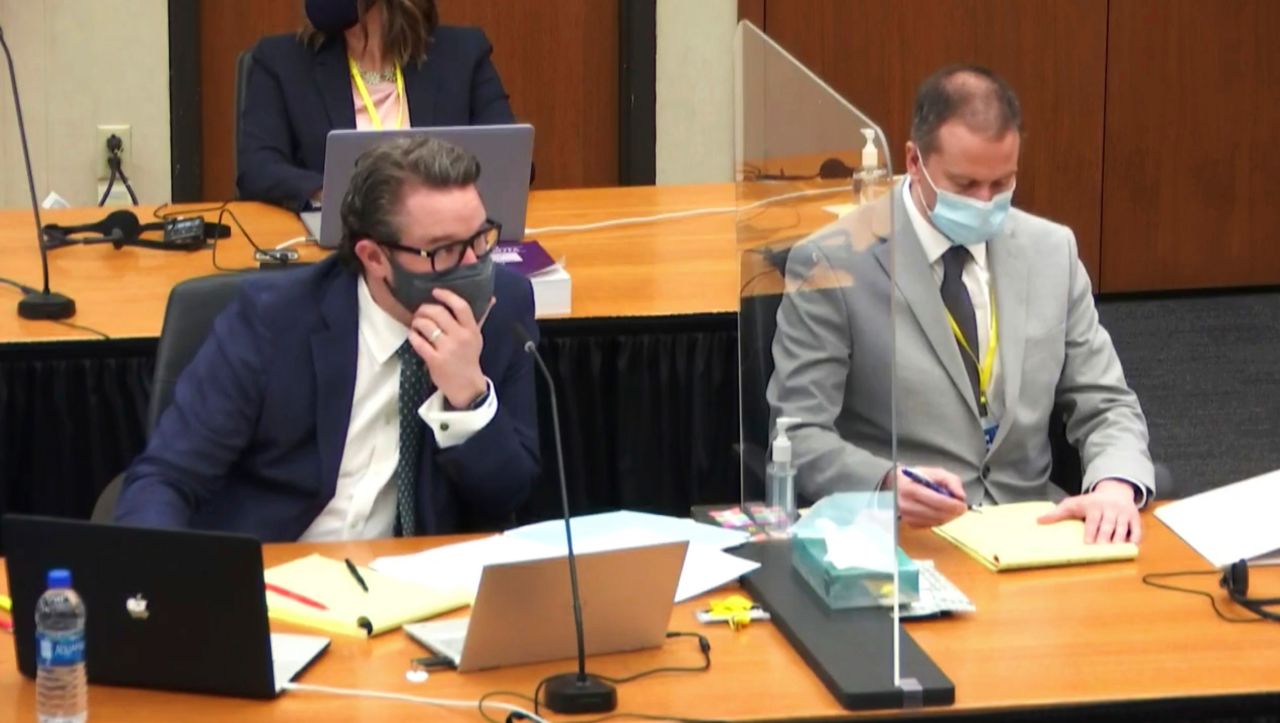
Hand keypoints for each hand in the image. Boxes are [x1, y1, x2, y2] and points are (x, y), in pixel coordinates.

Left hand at [407, 289, 493, 408]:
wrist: (467, 387)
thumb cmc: (469, 358)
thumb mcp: (477, 337)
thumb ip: (479, 317)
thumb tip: (491, 297)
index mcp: (471, 330)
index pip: (460, 306)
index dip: (446, 295)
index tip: (435, 292)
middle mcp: (460, 338)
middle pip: (438, 312)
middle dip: (424, 309)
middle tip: (421, 312)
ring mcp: (447, 349)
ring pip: (426, 325)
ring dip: (417, 321)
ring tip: (416, 323)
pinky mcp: (435, 360)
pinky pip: (418, 342)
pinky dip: (413, 335)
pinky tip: (413, 335)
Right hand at [889, 466, 967, 527]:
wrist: (897, 485)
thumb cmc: (917, 478)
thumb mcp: (935, 472)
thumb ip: (951, 481)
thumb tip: (960, 496)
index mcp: (910, 489)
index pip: (937, 501)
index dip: (953, 504)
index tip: (962, 504)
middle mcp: (906, 504)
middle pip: (938, 514)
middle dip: (953, 512)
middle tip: (961, 507)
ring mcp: (907, 516)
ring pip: (936, 522)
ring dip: (948, 517)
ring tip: (951, 508)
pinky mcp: (909, 524)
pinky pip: (931, 525)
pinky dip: (939, 520)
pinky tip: (940, 512)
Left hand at [1036, 479, 1141, 544]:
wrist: (1115, 491)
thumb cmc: (1090, 502)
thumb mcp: (1073, 503)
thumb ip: (1057, 512)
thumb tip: (1038, 520)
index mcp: (1094, 506)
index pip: (1092, 520)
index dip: (1091, 532)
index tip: (1087, 544)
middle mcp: (1111, 509)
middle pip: (1108, 526)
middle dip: (1105, 538)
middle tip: (1101, 550)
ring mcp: (1124, 514)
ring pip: (1122, 529)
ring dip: (1119, 541)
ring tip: (1114, 552)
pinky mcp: (1135, 519)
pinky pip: (1137, 530)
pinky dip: (1135, 539)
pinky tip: (1131, 548)